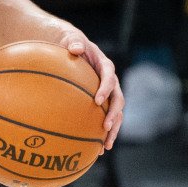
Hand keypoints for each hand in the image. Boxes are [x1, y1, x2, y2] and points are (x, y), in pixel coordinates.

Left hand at [59, 29, 123, 152]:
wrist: (72, 48)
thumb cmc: (69, 42)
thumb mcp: (70, 38)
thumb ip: (73, 41)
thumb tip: (75, 48)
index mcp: (104, 65)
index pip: (109, 76)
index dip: (106, 88)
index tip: (97, 101)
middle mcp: (110, 80)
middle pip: (118, 99)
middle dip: (114, 114)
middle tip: (105, 126)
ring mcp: (108, 93)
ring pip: (117, 113)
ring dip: (113, 129)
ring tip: (105, 146)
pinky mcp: (102, 102)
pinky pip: (106, 118)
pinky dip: (103, 133)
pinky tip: (97, 148)